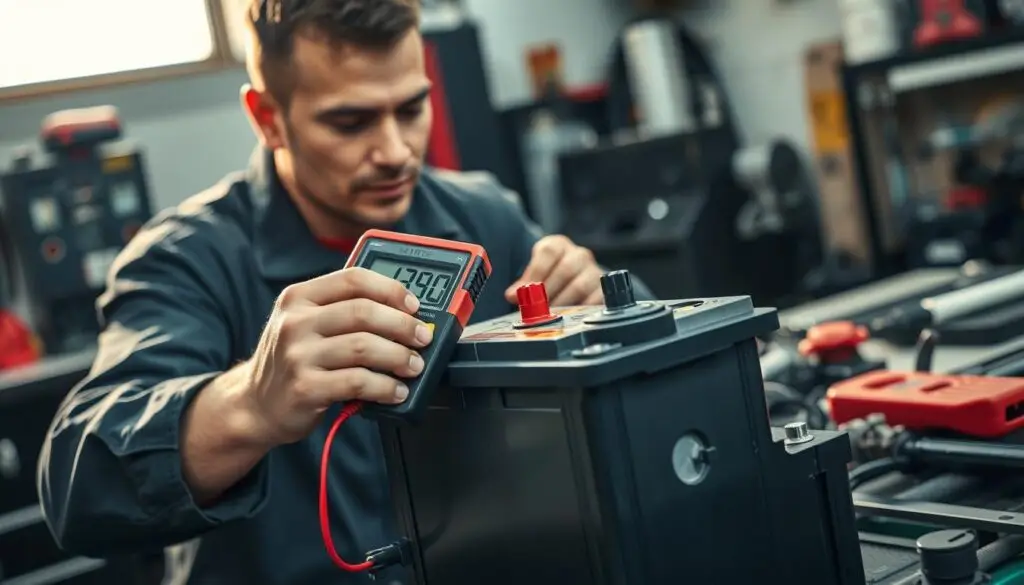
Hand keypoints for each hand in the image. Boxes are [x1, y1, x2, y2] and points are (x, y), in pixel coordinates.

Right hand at [243, 267, 433, 444]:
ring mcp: (297, 355)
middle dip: (403, 325)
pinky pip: (357, 381)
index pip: (353, 279)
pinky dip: (385, 386)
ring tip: (414, 366)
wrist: (255, 405)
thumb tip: (404, 312)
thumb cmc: (294, 361)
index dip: (391, 290)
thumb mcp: (306, 325)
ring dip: (399, 357)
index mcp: (299, 297)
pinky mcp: (305, 388)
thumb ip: (343, 311)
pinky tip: (396, 391)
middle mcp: (295, 322)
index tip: (414, 306)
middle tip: (423, 338)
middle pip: (363, 312)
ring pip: (364, 346)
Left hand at [504, 235, 603, 306]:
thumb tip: (512, 295)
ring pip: (580, 286)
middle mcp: (579, 255)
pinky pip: (594, 300)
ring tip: (548, 315)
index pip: (548, 252)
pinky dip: (579, 311)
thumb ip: (524, 284)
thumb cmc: (549, 278)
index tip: (521, 293)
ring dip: (560, 304)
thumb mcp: (534, 276)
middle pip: (565, 270)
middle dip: (546, 292)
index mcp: (558, 245)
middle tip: (534, 308)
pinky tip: (567, 317)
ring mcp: (594, 272)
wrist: (574, 284)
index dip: (534, 273)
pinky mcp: (602, 291)